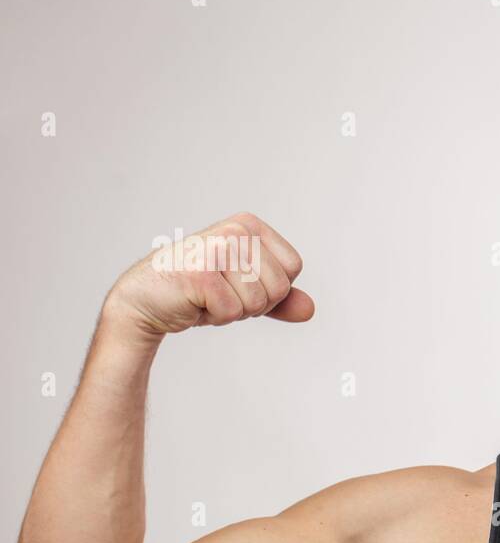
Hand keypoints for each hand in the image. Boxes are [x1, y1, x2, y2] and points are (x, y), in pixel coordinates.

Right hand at [104, 212, 312, 336]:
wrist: (146, 299)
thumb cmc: (197, 292)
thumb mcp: (246, 292)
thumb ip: (280, 299)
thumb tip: (310, 309)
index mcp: (249, 225)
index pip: (293, 268)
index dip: (273, 288)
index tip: (240, 284)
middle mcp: (235, 230)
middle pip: (280, 287)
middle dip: (254, 304)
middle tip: (220, 294)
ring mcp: (217, 249)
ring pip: (258, 302)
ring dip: (233, 311)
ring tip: (207, 297)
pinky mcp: (200, 273)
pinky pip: (233, 311)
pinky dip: (216, 317)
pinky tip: (194, 302)